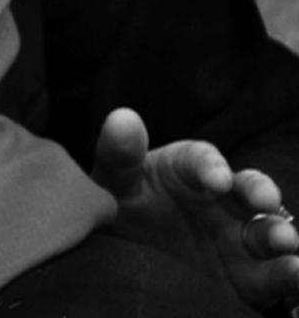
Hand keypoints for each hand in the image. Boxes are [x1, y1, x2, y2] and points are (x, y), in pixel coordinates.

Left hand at [91, 107, 298, 309]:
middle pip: (248, 188)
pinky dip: (291, 276)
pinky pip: (276, 276)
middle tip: (264, 199)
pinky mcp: (251, 277)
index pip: (202, 160)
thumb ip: (118, 155)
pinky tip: (296, 276)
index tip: (216, 179)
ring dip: (280, 234)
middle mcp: (223, 199)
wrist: (130, 256)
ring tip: (284, 242)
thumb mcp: (115, 181)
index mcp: (188, 168)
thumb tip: (124, 118)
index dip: (211, 167)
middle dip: (259, 190)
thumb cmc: (125, 206)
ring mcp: (240, 237)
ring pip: (269, 231)